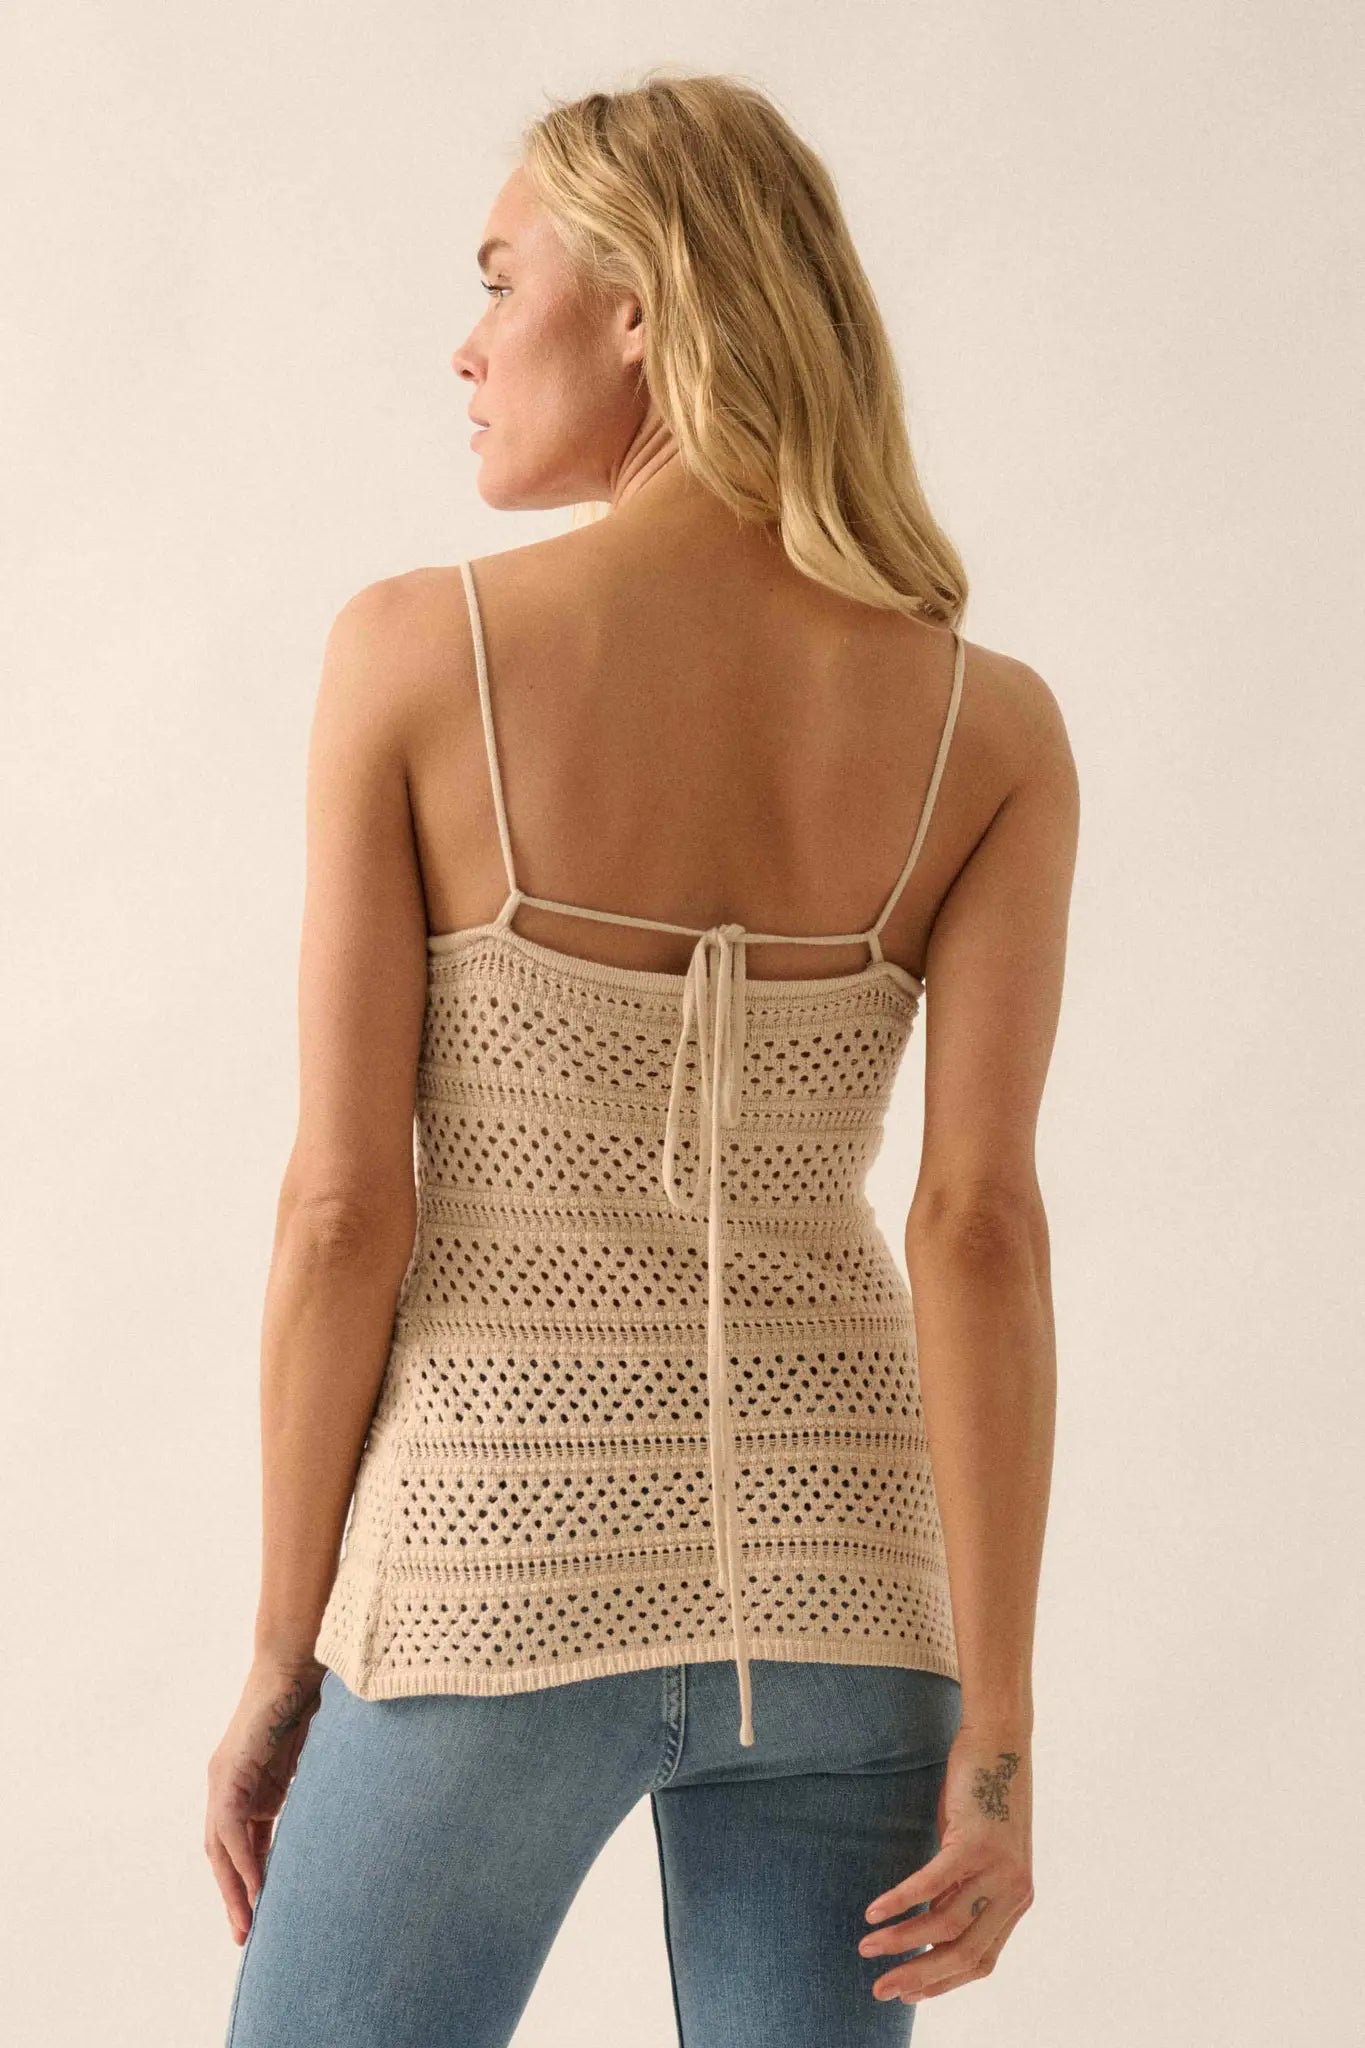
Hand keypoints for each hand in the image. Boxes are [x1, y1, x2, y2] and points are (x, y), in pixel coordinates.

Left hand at [205, 1655, 325, 1944]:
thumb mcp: (309, 1759)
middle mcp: (227, 1783)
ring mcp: (223, 1777)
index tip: (262, 1913)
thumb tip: (330, 1819)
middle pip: (222, 1851)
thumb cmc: (309, 1699)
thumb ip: (306, 1788)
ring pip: (221, 1845)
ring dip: (235, 1885)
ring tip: (251, 1920)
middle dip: (234, 1894)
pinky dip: (244, 1856)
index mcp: (247, 1782)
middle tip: (247, 1934)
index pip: (240, 1841)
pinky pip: (231, 1825)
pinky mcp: (229, 1771)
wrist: (296, 1663)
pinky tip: (257, 1882)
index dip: (248, 1877)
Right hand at [857, 1721, 1034, 2005]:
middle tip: (880, 1991)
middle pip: (963, 1954)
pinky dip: (900, 1901)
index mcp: (1015, 1901)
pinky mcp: (975, 1842)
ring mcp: (998, 1868)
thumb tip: (926, 1926)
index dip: (942, 1983)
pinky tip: (874, 1913)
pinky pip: (931, 1882)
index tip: (907, 1994)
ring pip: (944, 1924)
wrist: (1002, 1741)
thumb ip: (958, 1891)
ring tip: (867, 1948)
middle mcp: (1013, 1892)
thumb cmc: (982, 1795)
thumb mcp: (973, 1853)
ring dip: (900, 1941)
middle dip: (918, 1977)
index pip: (980, 1962)